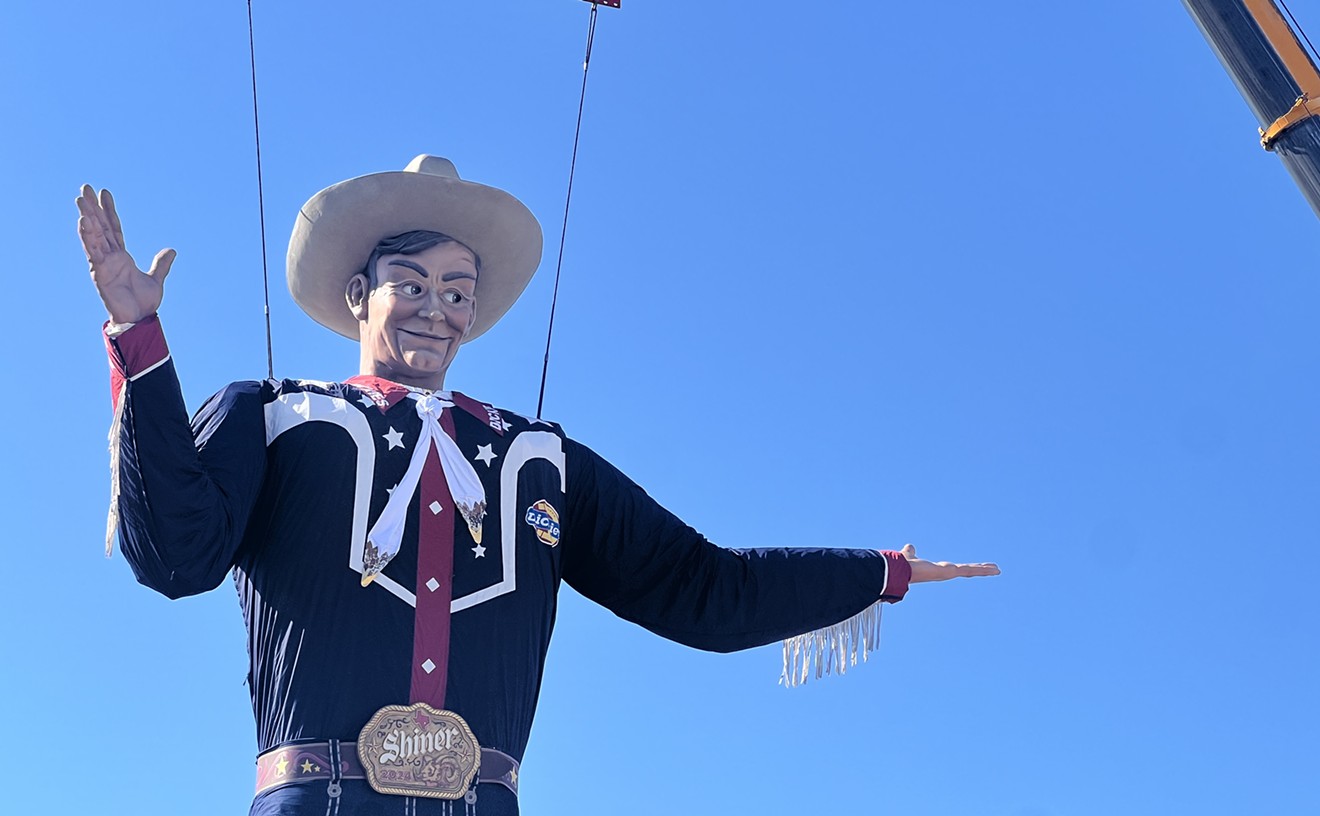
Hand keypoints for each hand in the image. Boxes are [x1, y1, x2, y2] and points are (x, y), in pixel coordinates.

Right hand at [76, 185, 175, 323]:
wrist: (139, 320)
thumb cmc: (143, 303)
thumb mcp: (156, 279)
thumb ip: (161, 265)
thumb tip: (171, 250)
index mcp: (121, 256)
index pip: (114, 228)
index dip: (109, 211)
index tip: (104, 192)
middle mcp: (110, 256)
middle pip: (101, 226)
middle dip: (93, 207)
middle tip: (85, 187)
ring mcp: (103, 263)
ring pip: (94, 235)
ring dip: (87, 216)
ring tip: (81, 199)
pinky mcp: (99, 271)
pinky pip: (93, 250)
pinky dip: (87, 236)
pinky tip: (83, 221)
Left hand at [901, 543, 999, 583]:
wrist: (900, 571)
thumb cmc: (903, 566)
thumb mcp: (909, 556)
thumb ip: (910, 552)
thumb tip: (909, 547)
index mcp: (936, 570)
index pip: (953, 569)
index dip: (962, 569)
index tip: (968, 569)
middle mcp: (944, 573)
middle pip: (965, 571)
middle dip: (977, 570)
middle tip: (990, 570)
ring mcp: (949, 573)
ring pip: (970, 571)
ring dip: (984, 570)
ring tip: (997, 569)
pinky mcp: (951, 572)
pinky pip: (970, 569)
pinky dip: (983, 569)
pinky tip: (994, 569)